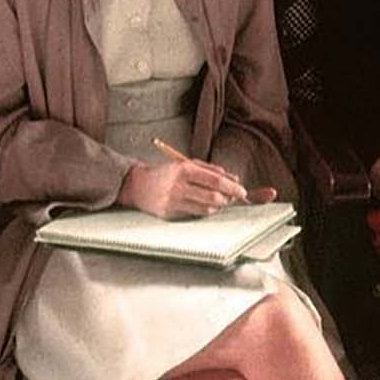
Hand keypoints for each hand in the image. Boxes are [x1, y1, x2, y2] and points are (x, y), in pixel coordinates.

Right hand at [120, 159, 247, 218]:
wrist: (137, 185)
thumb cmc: (166, 173)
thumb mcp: (186, 164)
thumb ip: (210, 170)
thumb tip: (233, 180)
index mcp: (184, 169)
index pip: (215, 179)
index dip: (232, 187)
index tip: (242, 191)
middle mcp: (178, 185)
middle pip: (213, 196)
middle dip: (228, 198)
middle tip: (233, 198)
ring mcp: (173, 201)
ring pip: (207, 209)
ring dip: (217, 206)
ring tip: (218, 200)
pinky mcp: (169, 213)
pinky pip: (196, 214)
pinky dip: (205, 210)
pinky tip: (204, 205)